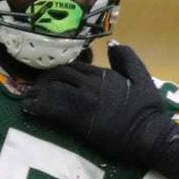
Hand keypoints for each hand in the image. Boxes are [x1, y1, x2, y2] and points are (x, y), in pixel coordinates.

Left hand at [22, 44, 177, 167]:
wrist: (148, 135)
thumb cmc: (148, 110)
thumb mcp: (143, 78)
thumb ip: (127, 59)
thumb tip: (113, 43)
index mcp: (105, 74)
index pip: (76, 66)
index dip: (62, 71)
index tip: (54, 77)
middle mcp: (91, 84)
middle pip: (60, 74)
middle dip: (46, 79)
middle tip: (38, 87)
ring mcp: (83, 101)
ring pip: (53, 88)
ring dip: (39, 91)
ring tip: (30, 97)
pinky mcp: (78, 119)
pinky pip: (52, 108)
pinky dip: (38, 107)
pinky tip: (30, 109)